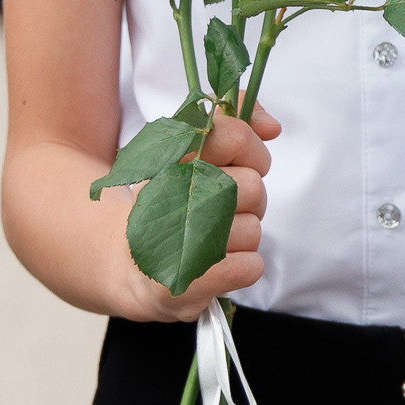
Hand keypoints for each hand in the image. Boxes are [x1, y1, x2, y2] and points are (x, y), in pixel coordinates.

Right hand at [112, 106, 279, 322]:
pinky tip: (216, 263)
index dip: (251, 151)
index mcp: (174, 156)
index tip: (239, 163)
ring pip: (254, 228)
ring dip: (242, 236)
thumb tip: (271, 125)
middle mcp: (173, 192)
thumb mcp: (194, 155)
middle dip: (248, 200)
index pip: (234, 135)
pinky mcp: (191, 279)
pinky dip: (242, 267)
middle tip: (221, 207)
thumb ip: (235, 126)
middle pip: (254, 186)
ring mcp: (179, 237)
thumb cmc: (174, 206)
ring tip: (211, 237)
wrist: (133, 267)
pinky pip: (250, 266)